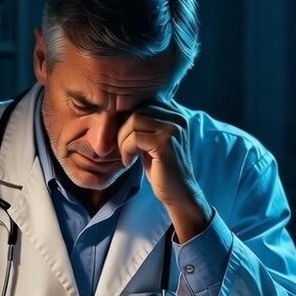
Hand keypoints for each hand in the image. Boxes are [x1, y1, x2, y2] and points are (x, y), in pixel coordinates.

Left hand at [117, 99, 210, 241]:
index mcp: (175, 113)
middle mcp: (177, 117)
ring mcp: (173, 129)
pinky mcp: (166, 143)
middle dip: (122, 129)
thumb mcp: (151, 141)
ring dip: (123, 139)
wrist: (178, 193)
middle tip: (122, 148)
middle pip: (137, 109)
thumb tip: (117, 109)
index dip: (126, 118)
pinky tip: (129, 161)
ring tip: (126, 154)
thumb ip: (143, 123)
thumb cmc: (161, 168)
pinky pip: (135, 137)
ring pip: (134, 120)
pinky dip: (126, 149)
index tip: (123, 138)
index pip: (142, 102)